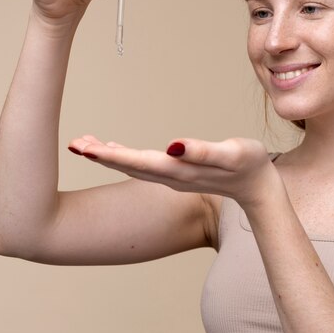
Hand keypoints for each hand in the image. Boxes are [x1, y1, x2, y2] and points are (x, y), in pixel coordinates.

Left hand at [68, 135, 284, 209]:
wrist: (259, 189)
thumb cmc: (250, 165)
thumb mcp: (232, 154)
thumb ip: (202, 151)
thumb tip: (173, 146)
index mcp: (179, 171)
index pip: (137, 162)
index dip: (109, 156)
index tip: (83, 149)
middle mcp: (170, 176)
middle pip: (127, 166)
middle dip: (99, 156)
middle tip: (74, 143)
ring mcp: (171, 178)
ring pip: (131, 166)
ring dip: (106, 156)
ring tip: (82, 144)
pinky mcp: (175, 174)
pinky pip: (141, 166)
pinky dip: (122, 157)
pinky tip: (113, 149)